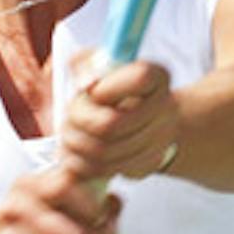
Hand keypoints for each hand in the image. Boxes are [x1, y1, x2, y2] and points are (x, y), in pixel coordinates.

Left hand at [59, 54, 181, 182]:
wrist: (133, 116)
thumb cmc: (108, 85)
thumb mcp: (95, 63)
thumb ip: (84, 64)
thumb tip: (84, 84)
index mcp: (156, 76)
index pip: (140, 78)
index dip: (106, 88)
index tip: (89, 91)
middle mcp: (165, 108)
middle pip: (110, 124)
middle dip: (78, 122)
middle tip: (68, 119)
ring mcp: (160, 140)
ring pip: (103, 152)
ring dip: (75, 145)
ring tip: (68, 136)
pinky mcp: (147, 165)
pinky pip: (105, 171)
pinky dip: (83, 164)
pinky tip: (77, 154)